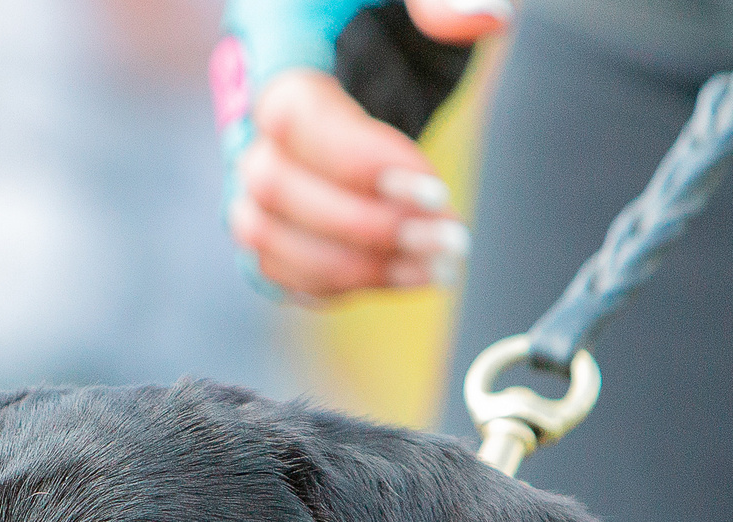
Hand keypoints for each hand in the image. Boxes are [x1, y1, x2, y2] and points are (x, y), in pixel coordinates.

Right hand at [227, 0, 510, 299]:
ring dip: (353, 267)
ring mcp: (251, 160)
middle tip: (448, 234)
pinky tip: (406, 277)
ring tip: (438, 265)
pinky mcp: (271, 204)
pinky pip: (274, 264)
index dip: (356, 162)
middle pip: (270, 187)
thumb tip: (486, 19)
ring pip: (263, 237)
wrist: (361, 16)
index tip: (432, 186)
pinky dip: (337, 284)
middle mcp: (246, 105)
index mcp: (276, 38)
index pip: (291, 114)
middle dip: (364, 226)